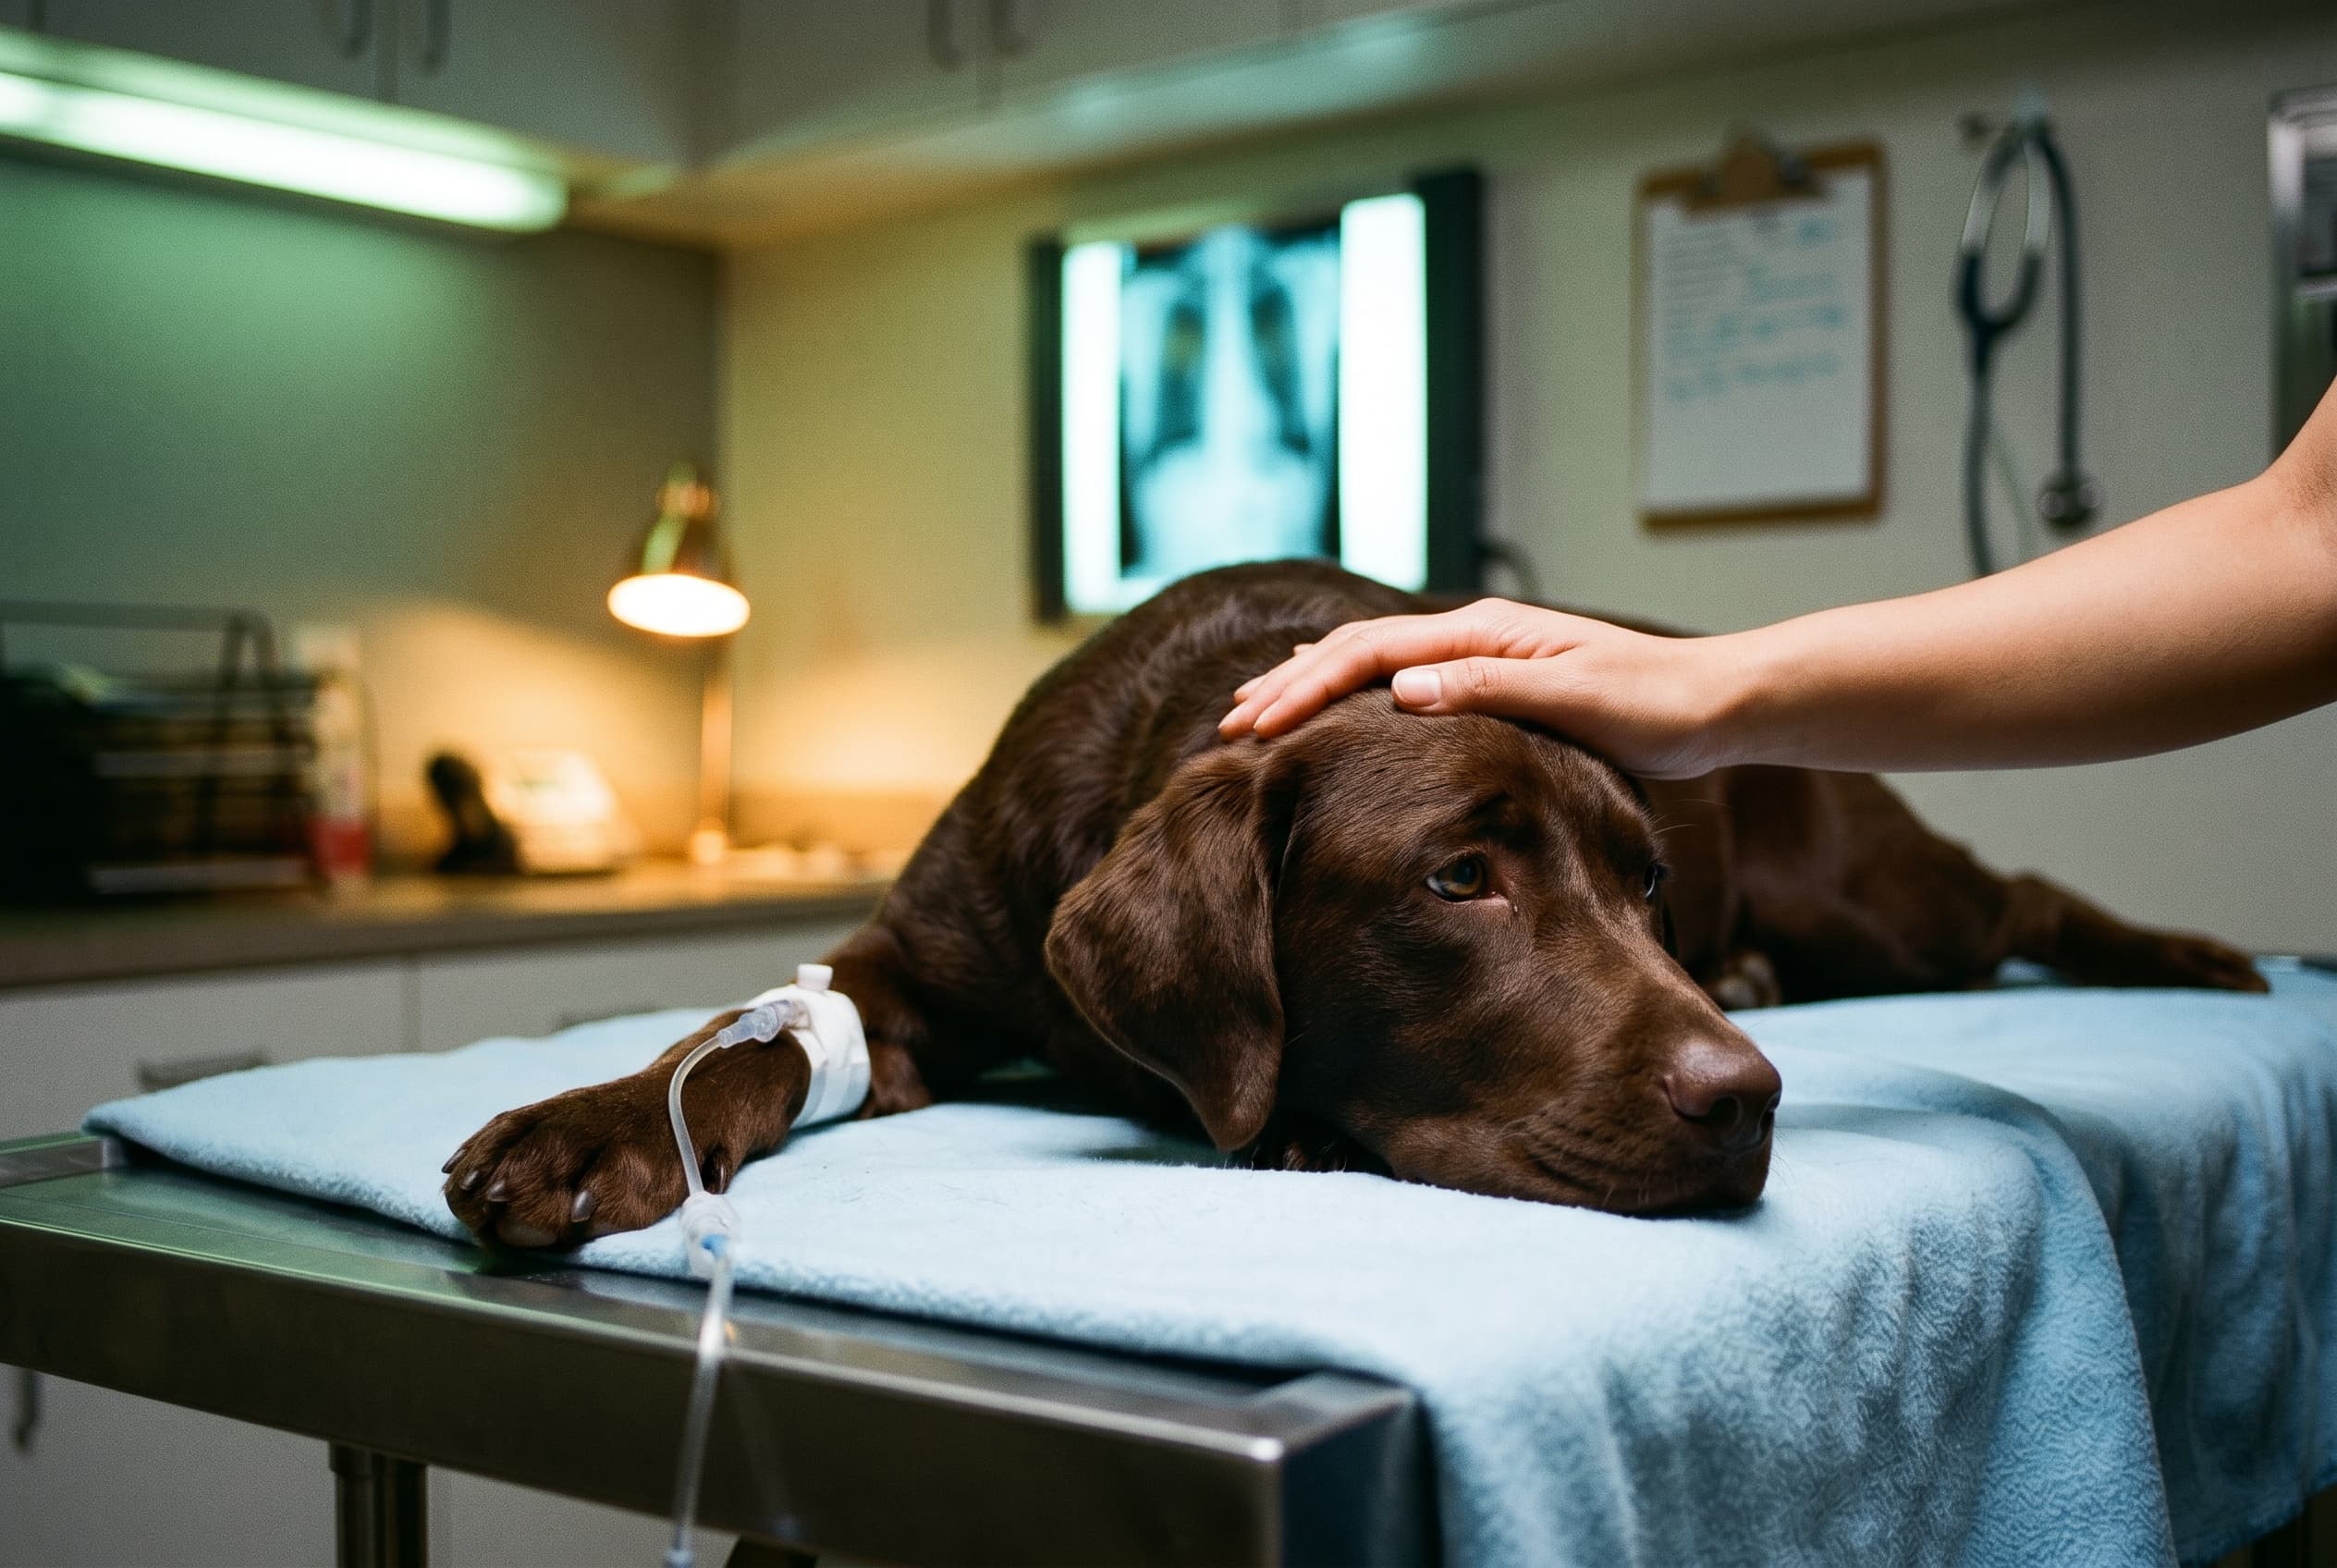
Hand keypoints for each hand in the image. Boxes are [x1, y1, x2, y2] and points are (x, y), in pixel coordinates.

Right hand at [1217, 598, 1746, 778]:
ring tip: (1255, 712)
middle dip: (1289, 686)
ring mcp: (1480, 659)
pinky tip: (1335, 704)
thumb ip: (1485, 690)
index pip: (1369, 653)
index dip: (1307, 687)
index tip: (1257, 724)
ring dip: (1311, 687)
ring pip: (1372, 665)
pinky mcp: (1493, 686)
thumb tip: (1400, 692)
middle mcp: (1473, 637)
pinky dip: (1354, 692)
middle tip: (1229, 727)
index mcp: (1482, 633)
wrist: (1713, 705)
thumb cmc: (1653, 706)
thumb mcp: (1571, 699)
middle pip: (1357, 653)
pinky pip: (1402, 684)